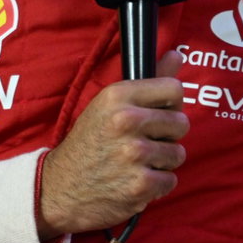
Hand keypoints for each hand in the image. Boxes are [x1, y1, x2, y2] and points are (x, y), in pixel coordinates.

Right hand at [37, 50, 187, 237]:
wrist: (61, 187)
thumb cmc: (88, 143)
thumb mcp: (108, 105)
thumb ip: (147, 81)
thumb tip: (178, 55)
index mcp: (118, 95)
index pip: (174, 88)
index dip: (170, 103)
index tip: (158, 113)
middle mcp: (127, 121)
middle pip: (181, 123)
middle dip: (167, 135)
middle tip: (144, 141)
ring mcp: (135, 154)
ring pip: (178, 153)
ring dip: (162, 161)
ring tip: (137, 162)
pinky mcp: (141, 184)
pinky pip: (170, 180)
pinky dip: (156, 184)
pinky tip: (135, 180)